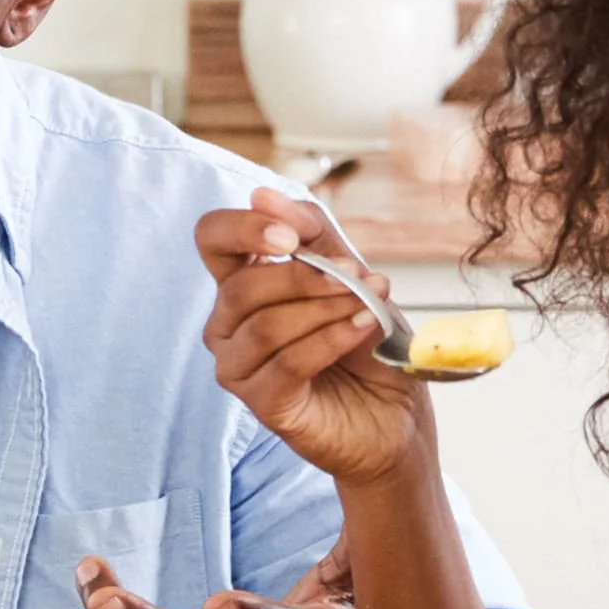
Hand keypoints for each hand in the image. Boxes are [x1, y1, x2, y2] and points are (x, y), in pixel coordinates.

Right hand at [192, 189, 426, 487]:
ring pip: (265, 326)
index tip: (292, 236)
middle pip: (242, 287)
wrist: (397, 413)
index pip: (211, 238)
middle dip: (307, 277)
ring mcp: (239, 368)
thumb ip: (310, 232)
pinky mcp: (264, 405)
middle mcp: (228, 326)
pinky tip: (362, 329)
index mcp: (241, 284)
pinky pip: (287, 362)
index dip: (243, 229)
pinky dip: (330, 340)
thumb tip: (261, 195)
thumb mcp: (349, 272)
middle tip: (362, 279)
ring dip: (325, 310)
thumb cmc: (367, 343)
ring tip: (369, 308)